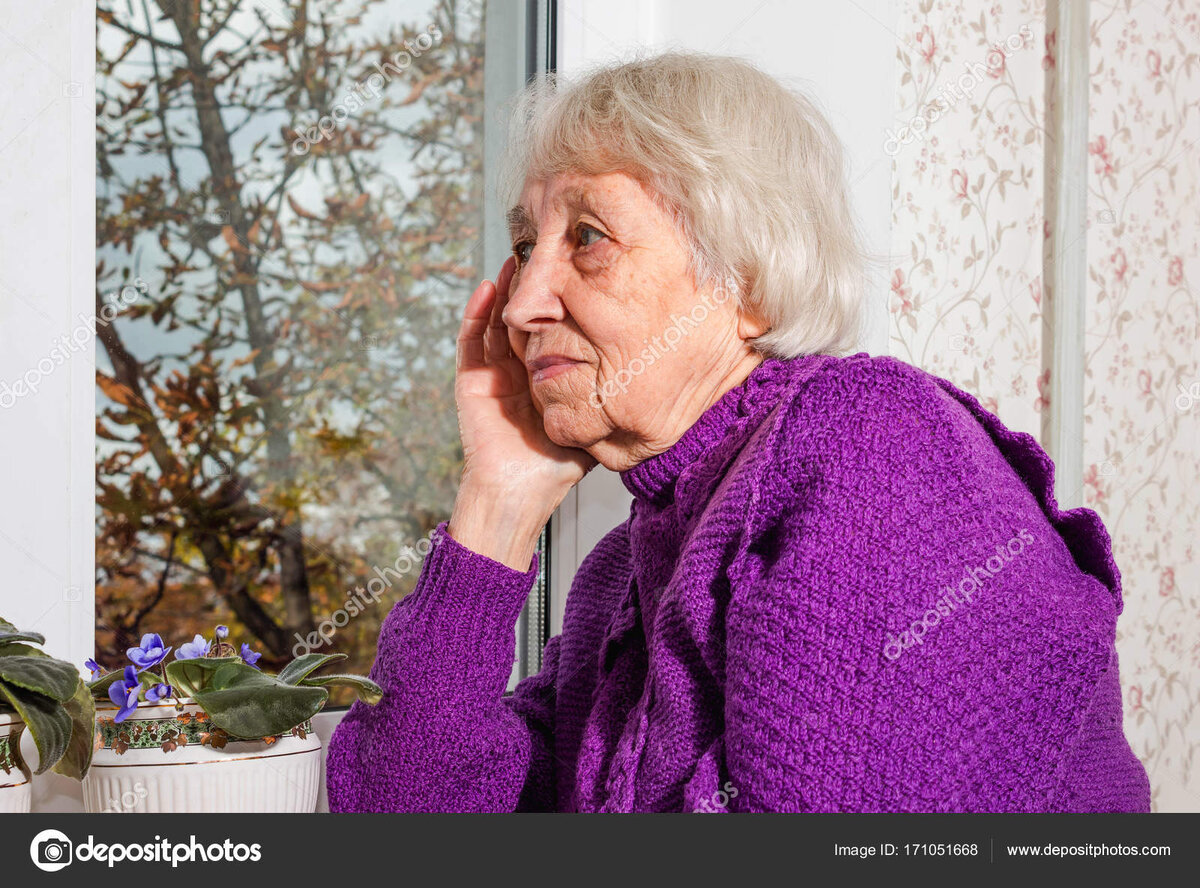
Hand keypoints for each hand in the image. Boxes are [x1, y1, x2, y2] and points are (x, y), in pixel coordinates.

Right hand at [453, 257, 596, 514]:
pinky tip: (488, 287)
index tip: (575, 273)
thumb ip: (611, 398)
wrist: (520, 493)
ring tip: (517, 257)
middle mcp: (518, 370)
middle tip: (545, 251)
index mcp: (545, 377)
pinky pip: (471, 340)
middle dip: (531, 286)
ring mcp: (493, 373)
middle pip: (522, 318)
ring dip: (504, 289)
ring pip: (496, 321)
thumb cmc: (557, 467)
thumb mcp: (594, 422)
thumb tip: (653, 377)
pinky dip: (476, 312)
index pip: (550, 330)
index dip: (558, 303)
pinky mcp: (471, 381)